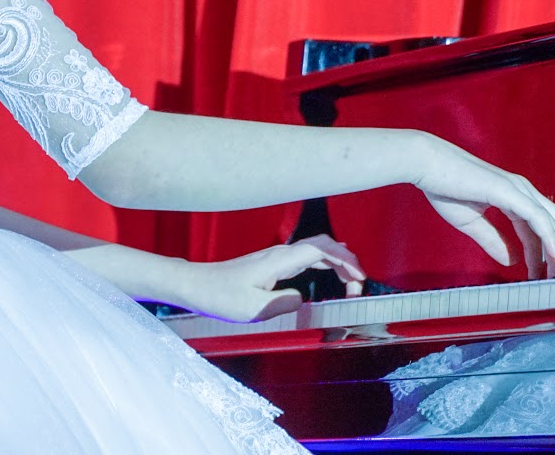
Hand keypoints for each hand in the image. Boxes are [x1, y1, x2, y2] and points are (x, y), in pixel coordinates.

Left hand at [181, 235, 364, 322]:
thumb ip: (283, 303)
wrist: (195, 285)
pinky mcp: (272, 265)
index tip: (359, 278)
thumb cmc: (219, 296)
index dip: (344, 261)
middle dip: (346, 260)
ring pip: (316, 250)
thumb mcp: (252, 308)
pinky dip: (324, 264)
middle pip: (323, 246)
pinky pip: (306, 258)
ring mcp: (276, 258)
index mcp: (279, 260)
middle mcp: (281, 254)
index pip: (321, 250)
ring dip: (337, 263)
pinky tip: (329, 274)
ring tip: (351, 282)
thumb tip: (303, 299)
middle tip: (359, 283)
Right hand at [411, 134, 554, 278]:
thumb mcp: (471, 223)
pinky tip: (554, 257)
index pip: (543, 228)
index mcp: (515, 197)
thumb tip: (512, 262)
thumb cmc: (444, 188)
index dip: (547, 255)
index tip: (545, 277)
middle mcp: (523, 192)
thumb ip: (493, 240)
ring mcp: (519, 190)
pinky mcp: (510, 191)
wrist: (427, 166)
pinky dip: (549, 239)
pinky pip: (538, 218)